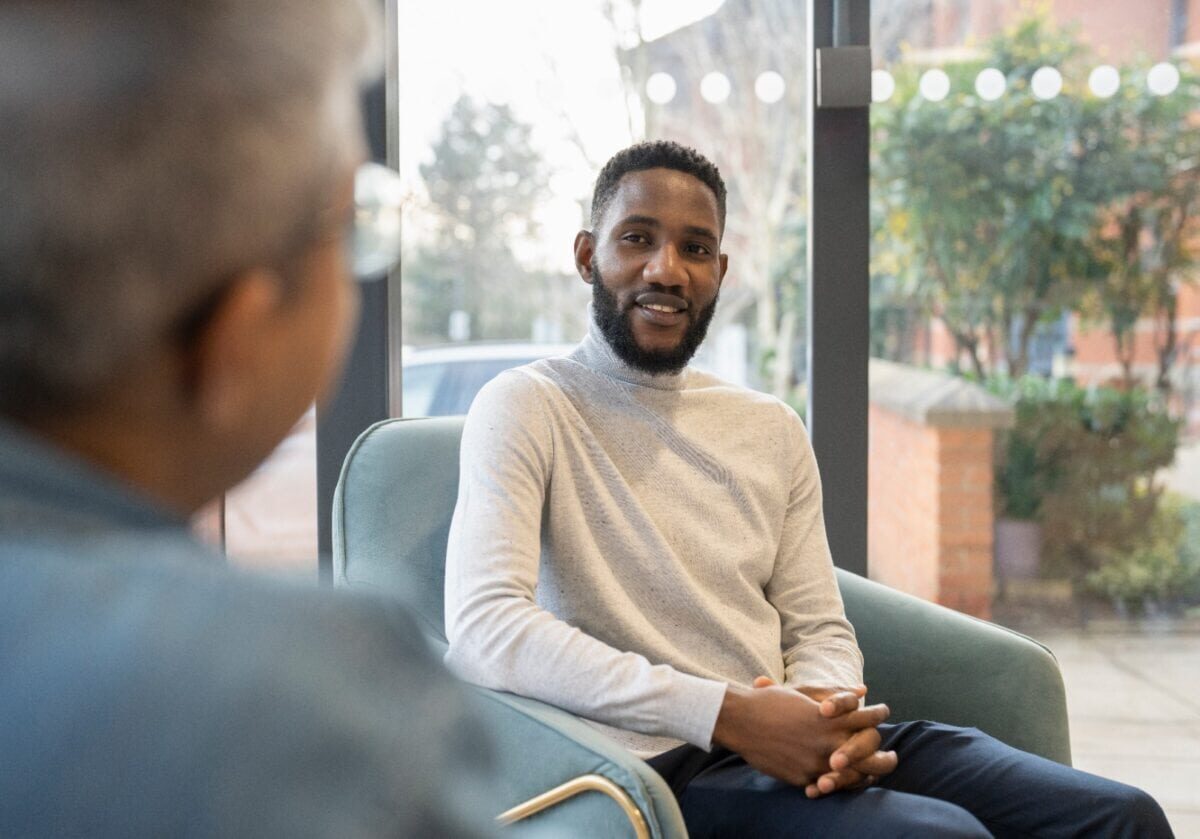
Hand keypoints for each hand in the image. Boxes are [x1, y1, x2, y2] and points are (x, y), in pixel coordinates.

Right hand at [753, 677, 897, 796]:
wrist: (739, 721)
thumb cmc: (769, 702)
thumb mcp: (802, 693)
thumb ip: (834, 694)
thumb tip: (862, 689)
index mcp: (829, 718)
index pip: (867, 718)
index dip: (878, 715)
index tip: (882, 715)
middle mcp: (828, 741)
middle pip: (870, 753)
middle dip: (886, 758)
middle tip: (893, 758)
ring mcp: (816, 762)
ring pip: (854, 775)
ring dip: (866, 775)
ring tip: (873, 776)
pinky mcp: (803, 778)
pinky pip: (828, 786)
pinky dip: (837, 784)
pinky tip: (843, 782)